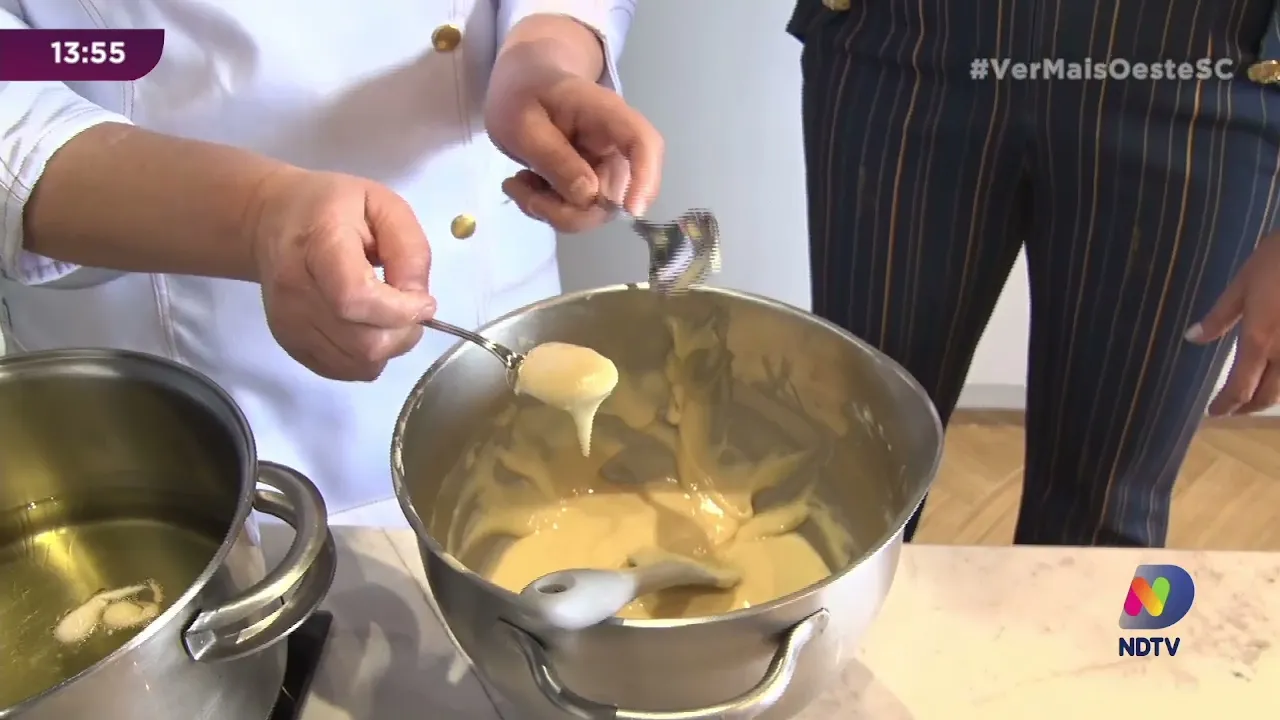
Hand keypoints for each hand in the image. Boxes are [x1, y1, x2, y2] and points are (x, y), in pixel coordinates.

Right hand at [248, 169, 435, 380]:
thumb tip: (418, 299)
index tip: (424, 301)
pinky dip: (369, 358)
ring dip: (390, 347)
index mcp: (318, 244)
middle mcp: (296, 290)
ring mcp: (289, 323)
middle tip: (411, 309)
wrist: (272, 221)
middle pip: (363, 342)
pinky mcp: (290, 344)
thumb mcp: (383, 205)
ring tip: (389, 316)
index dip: (401, 310)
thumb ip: (409, 248)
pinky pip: (345, 370)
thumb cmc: (332, 207)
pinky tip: (369, 328)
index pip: (356, 298)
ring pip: (359, 363)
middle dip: (404, 332)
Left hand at [485, 33, 663, 231]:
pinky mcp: (591, 186)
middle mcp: (615, 147)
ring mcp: (604, 170)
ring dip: (549, 209)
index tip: (633, 210)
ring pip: (591, 212)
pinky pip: (576, 212)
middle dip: (566, 208)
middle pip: (613, 196)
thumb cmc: (523, 95)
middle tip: (518, 189)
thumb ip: (553, 158)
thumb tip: (588, 197)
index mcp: (607, 115)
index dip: (646, 178)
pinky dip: (547, 208)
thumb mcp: (523, 124)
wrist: (523, 87)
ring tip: (517, 183)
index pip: (644, 143)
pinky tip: (524, 185)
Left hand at [1187, 233, 1279, 414]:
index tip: (1214, 413)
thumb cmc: (1279, 260)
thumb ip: (1219, 316)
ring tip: (1255, 395)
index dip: (1226, 404)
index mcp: (1260, 340)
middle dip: (1248, 407)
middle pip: (1268, 396)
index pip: (1240, 387)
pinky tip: (1279, 374)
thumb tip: (1192, 338)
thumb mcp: (1243, 285)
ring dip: (1270, 396)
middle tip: (1234, 409)